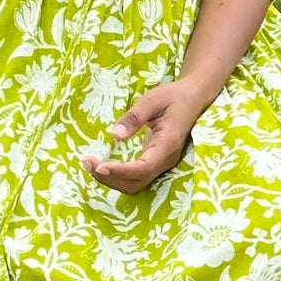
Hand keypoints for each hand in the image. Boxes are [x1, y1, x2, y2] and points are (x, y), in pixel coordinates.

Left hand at [82, 81, 204, 194]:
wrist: (193, 99)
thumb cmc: (174, 96)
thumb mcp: (153, 99)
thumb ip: (134, 117)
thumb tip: (114, 135)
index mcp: (168, 144)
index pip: (143, 167)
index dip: (120, 171)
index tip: (99, 166)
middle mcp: (166, 160)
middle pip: (136, 182)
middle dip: (110, 177)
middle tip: (87, 162)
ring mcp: (162, 164)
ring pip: (135, 184)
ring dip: (111, 180)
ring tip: (90, 164)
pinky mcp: (155, 163)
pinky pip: (135, 178)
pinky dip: (117, 177)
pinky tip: (102, 166)